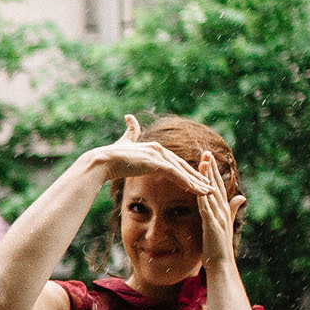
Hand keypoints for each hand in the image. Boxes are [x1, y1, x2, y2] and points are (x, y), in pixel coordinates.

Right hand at [95, 115, 216, 195]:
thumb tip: (129, 117)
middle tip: (208, 186)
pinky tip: (195, 191)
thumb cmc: (110, 156)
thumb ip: (130, 131)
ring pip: (181, 171)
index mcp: (154, 147)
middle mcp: (159, 149)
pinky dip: (186, 182)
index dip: (186, 170)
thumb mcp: (124, 142)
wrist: (101, 161)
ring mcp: (158, 155)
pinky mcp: (155, 163)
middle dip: (196, 176)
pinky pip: (175, 174)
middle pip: (181, 165)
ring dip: (196, 182)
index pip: (174, 161)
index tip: (196, 179)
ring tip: (207, 192)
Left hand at [197, 149, 246, 267]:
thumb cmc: (220, 246)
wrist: (222, 264)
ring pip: (212, 194)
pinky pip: (207, 209)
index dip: (213, 172)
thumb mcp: (226, 224)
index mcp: (223, 210)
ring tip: (203, 164)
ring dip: (207, 178)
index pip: (218, 187)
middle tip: (206, 153)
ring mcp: (219, 218)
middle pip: (216, 186)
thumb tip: (241, 197)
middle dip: (211, 169)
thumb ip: (233, 210)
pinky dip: (204, 197)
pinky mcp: (213, 226)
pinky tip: (199, 187)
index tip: (208, 158)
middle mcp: (223, 211)